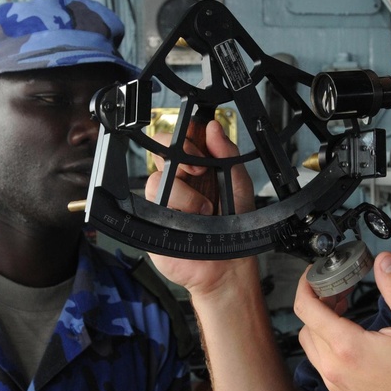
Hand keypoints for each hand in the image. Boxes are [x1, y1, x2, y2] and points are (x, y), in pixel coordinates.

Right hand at [146, 120, 256, 296]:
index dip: (189, 137)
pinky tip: (190, 220)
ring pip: (159, 177)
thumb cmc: (235, 226)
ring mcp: (163, 198)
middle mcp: (178, 179)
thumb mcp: (238, 183)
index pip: (183, 137)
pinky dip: (176, 208)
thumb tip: (212, 126)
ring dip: (187, 194)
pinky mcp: (152, 217)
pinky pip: (153, 200)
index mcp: (197, 167)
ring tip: (204, 210)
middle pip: (163, 148)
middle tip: (200, 169)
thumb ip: (228, 153)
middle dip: (182, 154)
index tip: (205, 147)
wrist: (227, 264)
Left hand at [295, 250, 390, 390]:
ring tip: (344, 309)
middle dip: (317, 301)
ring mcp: (336, 384)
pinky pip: (321, 362)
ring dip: (319, 323)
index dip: (306, 284)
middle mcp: (334, 368)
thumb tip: (384, 261)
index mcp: (348, 348)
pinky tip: (351, 335)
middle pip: (306, 325)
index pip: (306, 308)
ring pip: (310, 345)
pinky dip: (326, 342)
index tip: (315, 273)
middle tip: (340, 288)